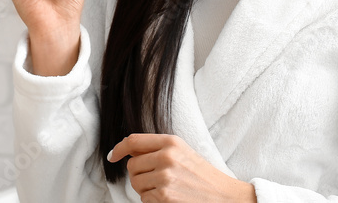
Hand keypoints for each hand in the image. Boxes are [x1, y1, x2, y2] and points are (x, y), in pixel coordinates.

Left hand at [108, 134, 254, 202]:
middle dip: (139, 175)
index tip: (113, 156)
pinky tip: (169, 198)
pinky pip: (144, 199)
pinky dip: (153, 201)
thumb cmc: (203, 176)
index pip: (133, 141)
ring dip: (145, 190)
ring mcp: (165, 177)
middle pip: (132, 165)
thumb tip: (129, 151)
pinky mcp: (165, 196)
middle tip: (156, 180)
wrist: (224, 197)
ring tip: (166, 189)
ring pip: (136, 183)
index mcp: (171, 142)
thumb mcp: (183, 153)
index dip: (119, 148)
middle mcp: (167, 156)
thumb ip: (157, 149)